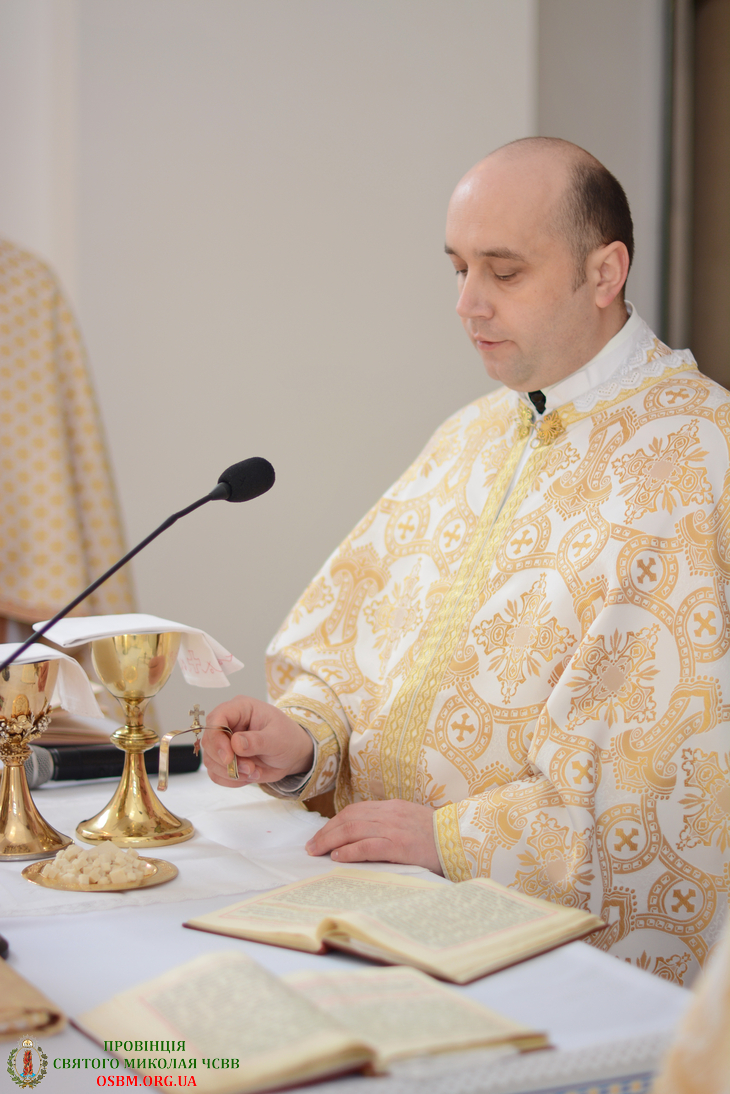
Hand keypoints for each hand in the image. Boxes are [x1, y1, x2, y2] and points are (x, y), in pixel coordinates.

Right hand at [202, 696, 313, 786]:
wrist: (292, 755)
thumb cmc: (287, 738)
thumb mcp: (278, 738)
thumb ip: (257, 741)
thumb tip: (236, 743)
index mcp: (240, 709)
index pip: (216, 718)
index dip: (217, 738)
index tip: (228, 757)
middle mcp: (228, 724)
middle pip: (209, 741)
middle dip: (226, 761)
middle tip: (250, 768)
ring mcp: (224, 743)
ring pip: (210, 760)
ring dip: (230, 772)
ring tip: (254, 772)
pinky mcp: (225, 760)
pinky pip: (216, 774)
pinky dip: (231, 780)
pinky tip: (249, 776)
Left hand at [305, 799, 442, 873]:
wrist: (461, 839)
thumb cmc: (437, 836)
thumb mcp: (411, 821)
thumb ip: (390, 823)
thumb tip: (366, 835)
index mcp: (392, 807)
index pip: (355, 811)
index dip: (334, 822)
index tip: (322, 834)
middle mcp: (390, 814)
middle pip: (349, 819)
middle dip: (326, 832)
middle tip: (310, 846)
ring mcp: (394, 829)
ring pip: (353, 830)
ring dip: (330, 841)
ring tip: (317, 852)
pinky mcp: (400, 846)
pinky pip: (368, 846)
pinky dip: (349, 851)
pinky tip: (338, 857)